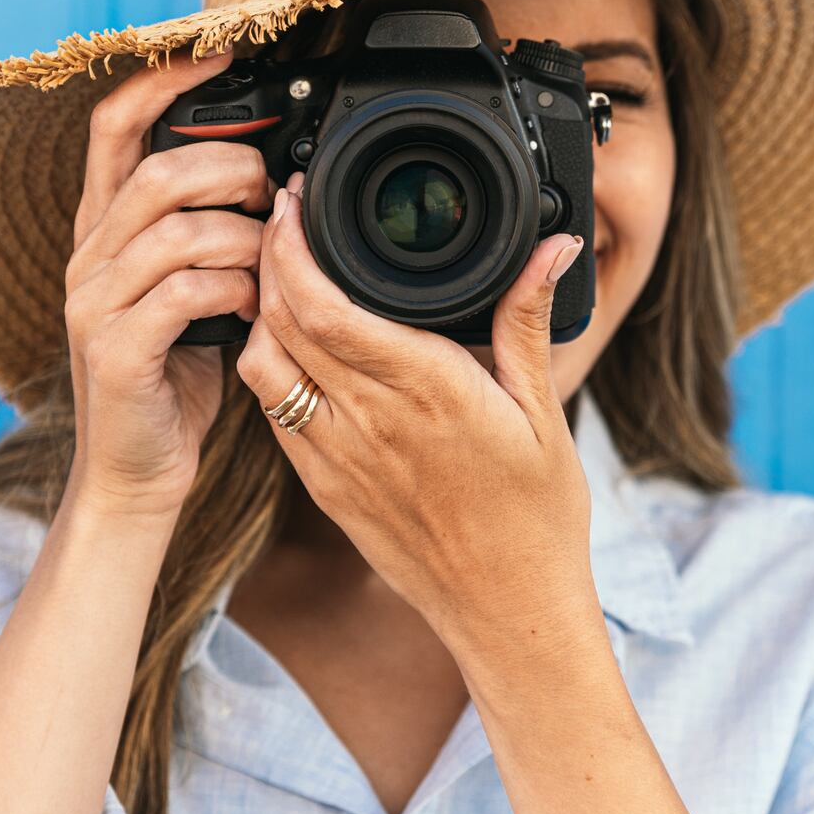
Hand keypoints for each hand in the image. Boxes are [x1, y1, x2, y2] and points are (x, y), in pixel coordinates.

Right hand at [61, 50, 273, 517]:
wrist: (137, 474)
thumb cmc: (175, 376)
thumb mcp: (189, 289)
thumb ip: (208, 231)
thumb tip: (269, 174)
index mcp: (103, 229)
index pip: (114, 123)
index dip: (165, 78)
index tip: (224, 50)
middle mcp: (88, 256)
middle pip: (157, 169)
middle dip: (231, 168)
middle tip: (271, 195)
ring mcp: (93, 302)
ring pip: (177, 227)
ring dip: (243, 238)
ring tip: (268, 266)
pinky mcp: (114, 349)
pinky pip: (184, 289)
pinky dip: (232, 289)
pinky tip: (249, 308)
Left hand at [234, 170, 597, 652]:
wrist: (507, 611)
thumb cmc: (535, 515)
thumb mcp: (543, 409)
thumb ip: (527, 320)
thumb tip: (554, 246)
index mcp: (425, 389)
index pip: (325, 303)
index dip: (292, 245)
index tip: (294, 201)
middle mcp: (369, 421)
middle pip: (281, 321)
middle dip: (268, 258)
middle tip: (277, 215)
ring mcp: (337, 458)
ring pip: (264, 366)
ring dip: (259, 312)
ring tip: (277, 273)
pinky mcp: (324, 487)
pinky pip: (274, 412)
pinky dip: (268, 364)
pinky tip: (286, 341)